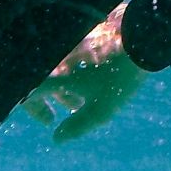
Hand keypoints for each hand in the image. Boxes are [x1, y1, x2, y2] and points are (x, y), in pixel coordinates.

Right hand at [21, 0, 145, 143]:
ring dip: (60, 86)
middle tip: (53, 117)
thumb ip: (76, 126)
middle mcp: (56, 55)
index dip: (33, 108)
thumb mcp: (100, 109)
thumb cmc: (119, 76)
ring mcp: (68, 42)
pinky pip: (66, 53)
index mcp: (54, 73)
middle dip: (45, 99)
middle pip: (39, 77)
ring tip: (76, 103)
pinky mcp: (81, 32)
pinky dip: (69, 70)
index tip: (49, 121)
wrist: (140, 37)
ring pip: (54, 66)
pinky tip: (85, 80)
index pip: (29, 92)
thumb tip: (57, 138)